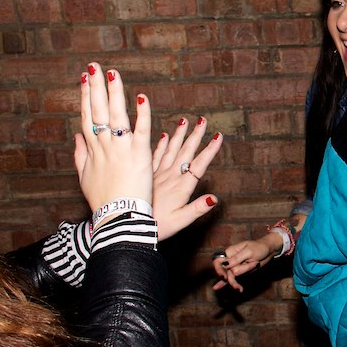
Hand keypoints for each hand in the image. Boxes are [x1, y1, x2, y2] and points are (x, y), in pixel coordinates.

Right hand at [74, 63, 152, 210]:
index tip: (85, 79)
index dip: (87, 97)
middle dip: (96, 88)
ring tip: (112, 73)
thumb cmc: (103, 201)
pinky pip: (141, 131)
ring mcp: (121, 150)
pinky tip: (142, 97)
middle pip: (98, 112)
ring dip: (114, 93)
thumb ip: (80, 155)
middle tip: (94, 66)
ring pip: (117, 116)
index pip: (88, 117)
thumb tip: (77, 137)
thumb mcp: (84, 178)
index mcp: (92, 150)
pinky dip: (142, 114)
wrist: (117, 219)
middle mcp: (105, 146)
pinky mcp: (139, 156)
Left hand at [152, 116, 223, 239]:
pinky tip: (163, 135)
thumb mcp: (181, 220)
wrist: (128, 225)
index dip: (209, 150)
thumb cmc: (157, 226)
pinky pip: (154, 156)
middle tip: (202, 120)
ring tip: (185, 121)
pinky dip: (160, 145)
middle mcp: (170, 177)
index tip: (218, 136)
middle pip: (185, 152)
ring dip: (179, 135)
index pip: (199, 164)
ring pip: (170, 150)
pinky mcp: (146, 176)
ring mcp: (157, 175)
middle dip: (195, 135)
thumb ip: (197, 209)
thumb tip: (215, 198)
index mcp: (181, 186)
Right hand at [212, 213, 305, 291]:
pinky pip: (231, 278)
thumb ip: (237, 258)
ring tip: (239, 288)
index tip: (224, 276)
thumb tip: (225, 264)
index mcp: (230, 251)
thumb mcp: (249, 251)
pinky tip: (217, 288)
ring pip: (231, 276)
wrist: (268, 250)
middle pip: (224, 271)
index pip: (218, 261)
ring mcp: (235, 266)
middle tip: (233, 283)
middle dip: (229, 277)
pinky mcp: (240, 272)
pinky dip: (226, 283)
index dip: (218, 269)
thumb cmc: (259, 247)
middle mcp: (231, 259)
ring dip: (236, 280)